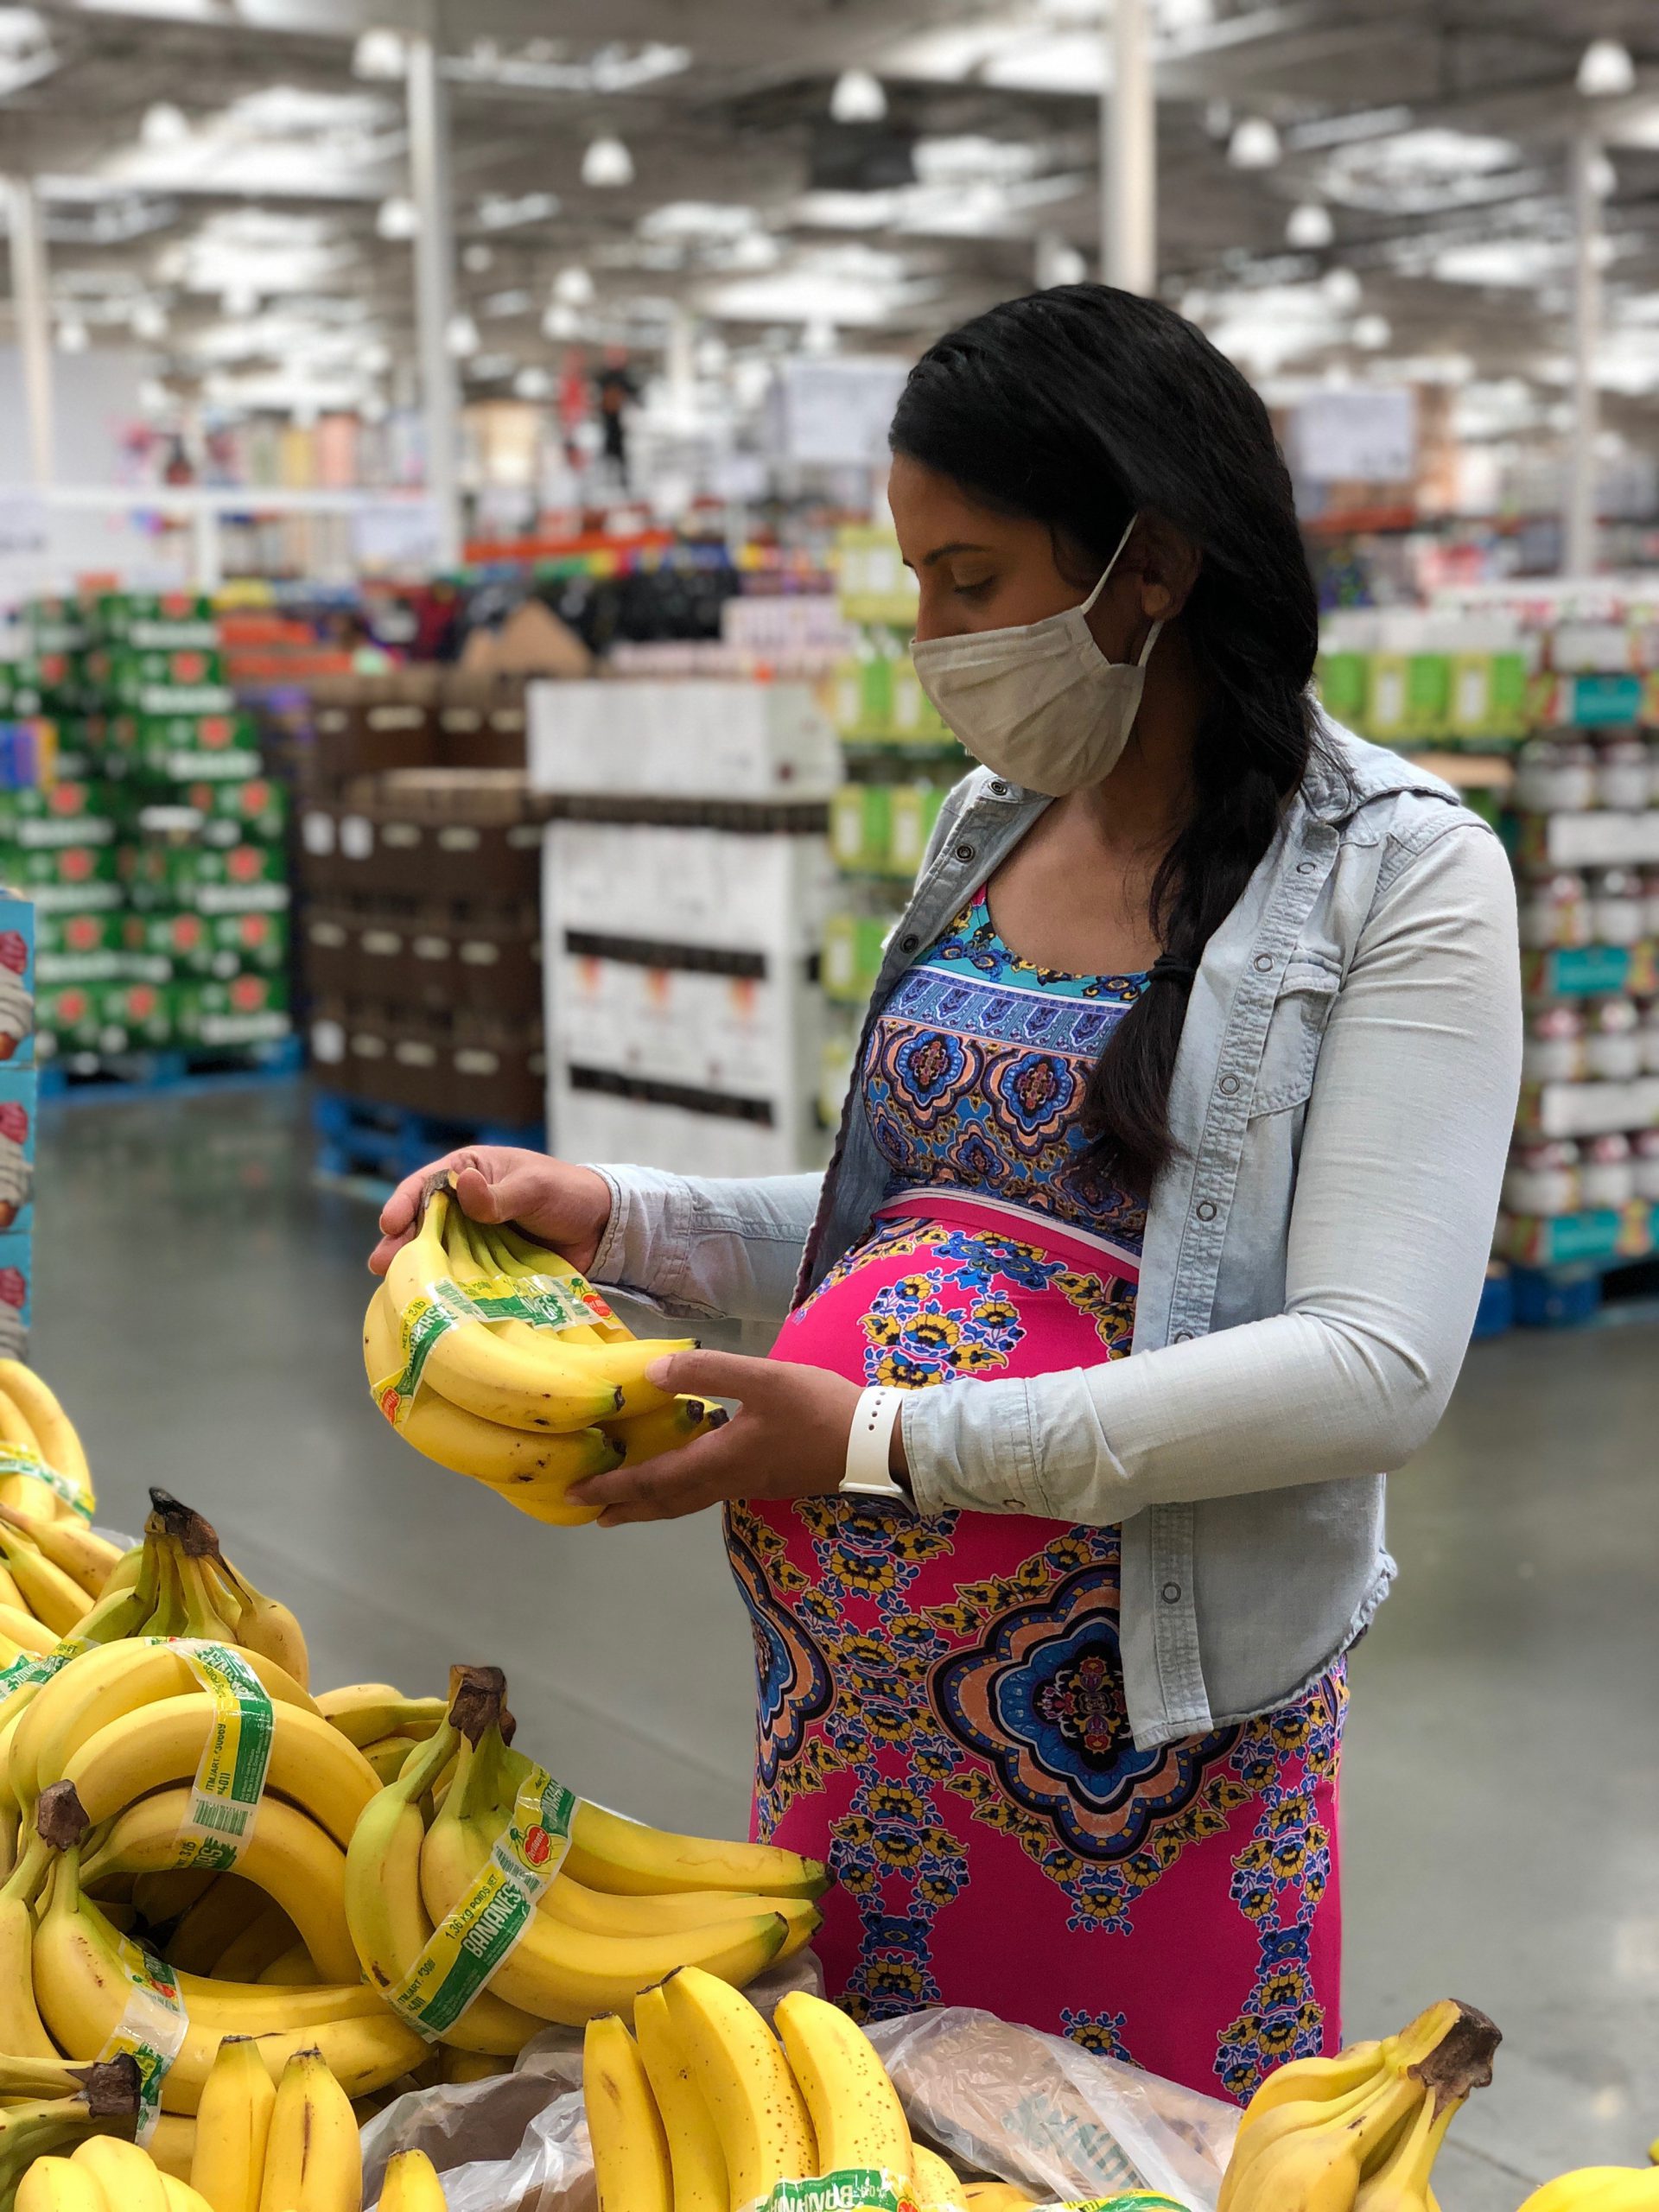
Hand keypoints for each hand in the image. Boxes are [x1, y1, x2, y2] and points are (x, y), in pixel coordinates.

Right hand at [368, 1147, 611, 1277]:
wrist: (603, 1229)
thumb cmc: (567, 1193)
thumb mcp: (534, 1186)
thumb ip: (500, 1194)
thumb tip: (467, 1188)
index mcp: (470, 1173)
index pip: (427, 1184)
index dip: (405, 1203)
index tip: (390, 1223)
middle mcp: (465, 1207)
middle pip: (423, 1224)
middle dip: (400, 1243)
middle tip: (381, 1266)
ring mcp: (475, 1240)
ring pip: (438, 1254)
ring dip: (418, 1270)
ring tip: (397, 1289)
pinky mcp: (488, 1269)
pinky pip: (462, 1279)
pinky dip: (447, 1290)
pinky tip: (431, 1305)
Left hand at [567, 1350, 871, 1525]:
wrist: (876, 1444)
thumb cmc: (818, 1409)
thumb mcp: (763, 1379)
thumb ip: (708, 1373)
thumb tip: (652, 1374)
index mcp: (719, 1460)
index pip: (654, 1480)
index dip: (613, 1486)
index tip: (577, 1493)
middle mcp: (727, 1481)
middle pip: (667, 1503)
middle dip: (627, 1507)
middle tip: (591, 1512)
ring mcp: (748, 1485)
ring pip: (687, 1501)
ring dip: (652, 1504)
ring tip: (627, 1503)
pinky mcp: (765, 1480)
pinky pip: (707, 1493)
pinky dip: (681, 1492)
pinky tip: (685, 1476)